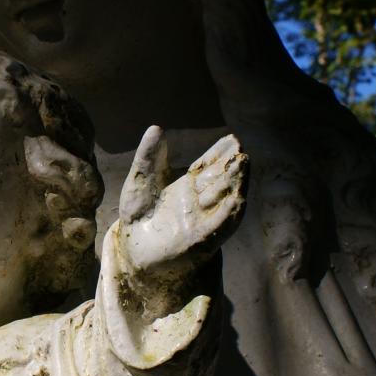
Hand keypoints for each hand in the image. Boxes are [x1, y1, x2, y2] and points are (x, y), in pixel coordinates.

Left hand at [117, 128, 247, 289]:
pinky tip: (236, 199)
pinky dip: (227, 213)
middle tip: (241, 151)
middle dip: (233, 167)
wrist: (131, 247)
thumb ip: (149, 156)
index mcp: (191, 185)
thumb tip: (156, 128)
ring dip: (237, 185)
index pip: (210, 166)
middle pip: (222, 181)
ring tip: (243, 167)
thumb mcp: (142, 179)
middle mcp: (201, 202)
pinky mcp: (199, 242)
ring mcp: (202, 221)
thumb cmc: (140, 214)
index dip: (221, 153)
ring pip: (226, 202)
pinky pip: (218, 227)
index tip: (232, 139)